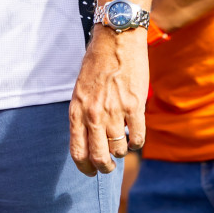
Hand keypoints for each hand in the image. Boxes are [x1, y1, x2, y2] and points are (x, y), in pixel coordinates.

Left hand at [69, 28, 147, 175]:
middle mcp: (93, 114)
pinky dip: (136, 142)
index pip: (77, 151)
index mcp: (77, 109)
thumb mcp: (80, 89)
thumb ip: (84, 114)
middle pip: (99, 157)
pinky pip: (137, 138)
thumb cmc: (97, 64)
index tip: (91, 172)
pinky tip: (134, 136)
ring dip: (121, 151)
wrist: (116, 40)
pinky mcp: (135, 106)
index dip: (84, 167)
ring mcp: (114, 111)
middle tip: (109, 166)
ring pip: (119, 149)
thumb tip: (91, 140)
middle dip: (104, 167)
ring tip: (121, 142)